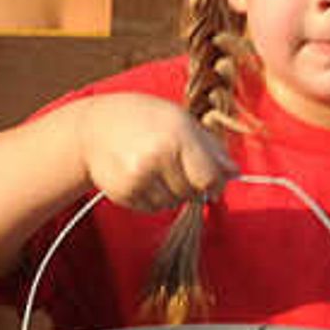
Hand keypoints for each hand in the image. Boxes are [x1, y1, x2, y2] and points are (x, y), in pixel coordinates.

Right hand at [75, 95, 237, 210]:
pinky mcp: (123, 192)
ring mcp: (139, 176)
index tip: (212, 180)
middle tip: (172, 164)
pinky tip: (139, 176)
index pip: (209, 178)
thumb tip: (235, 174)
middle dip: (190, 184)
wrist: (93, 127)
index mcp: (178, 134)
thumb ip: (211, 148)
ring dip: (170, 192)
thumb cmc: (145, 120)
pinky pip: (152, 209)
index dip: (215, 183)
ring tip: (154, 168)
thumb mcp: (181, 122)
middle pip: (192, 193)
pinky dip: (151, 198)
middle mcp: (158, 155)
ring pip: (172, 203)